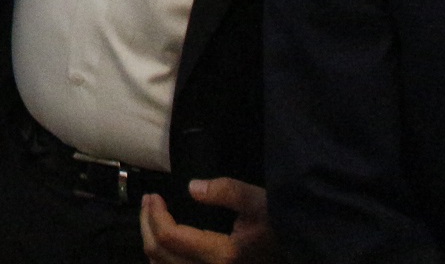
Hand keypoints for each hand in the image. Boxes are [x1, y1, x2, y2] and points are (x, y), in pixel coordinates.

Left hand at [142, 179, 275, 262]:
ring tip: (151, 219)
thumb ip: (226, 192)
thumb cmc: (279, 227)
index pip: (171, 237)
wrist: (297, 251)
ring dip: (151, 244)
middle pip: (160, 254)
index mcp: (223, 256)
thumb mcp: (257, 202)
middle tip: (148, 202)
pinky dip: (163, 259)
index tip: (153, 196)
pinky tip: (164, 244)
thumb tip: (192, 188)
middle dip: (147, 225)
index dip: (154, 215)